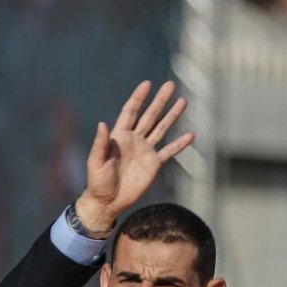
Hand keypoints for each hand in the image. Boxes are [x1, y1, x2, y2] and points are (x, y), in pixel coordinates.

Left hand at [73, 80, 194, 234]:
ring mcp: (145, 151)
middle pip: (149, 115)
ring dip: (171, 116)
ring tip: (183, 101)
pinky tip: (190, 135)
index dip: (138, 98)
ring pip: (161, 129)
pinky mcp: (153, 164)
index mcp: (119, 136)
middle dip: (159, 101)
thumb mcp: (96, 162)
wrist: (108, 202)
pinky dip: (179, 144)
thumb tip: (102, 124)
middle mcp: (134, 140)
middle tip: (170, 85)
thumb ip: (100, 144)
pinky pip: (169, 151)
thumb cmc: (97, 182)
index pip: (130, 112)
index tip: (147, 84)